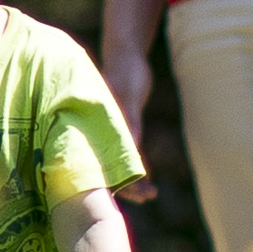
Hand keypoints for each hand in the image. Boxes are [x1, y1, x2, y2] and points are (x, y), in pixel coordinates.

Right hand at [106, 56, 159, 203]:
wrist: (126, 54)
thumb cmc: (126, 70)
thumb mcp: (130, 95)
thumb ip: (131, 119)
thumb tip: (133, 144)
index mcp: (101, 125)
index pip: (106, 159)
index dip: (118, 178)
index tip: (133, 193)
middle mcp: (105, 130)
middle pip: (112, 165)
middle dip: (127, 184)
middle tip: (147, 197)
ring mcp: (114, 129)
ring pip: (122, 160)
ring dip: (134, 177)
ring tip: (151, 194)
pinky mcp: (125, 125)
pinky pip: (131, 149)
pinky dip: (137, 163)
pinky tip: (148, 178)